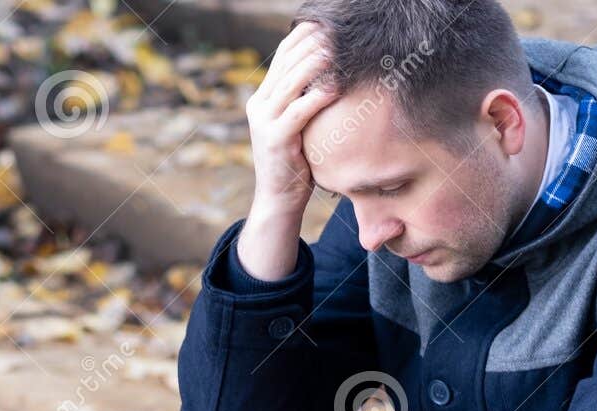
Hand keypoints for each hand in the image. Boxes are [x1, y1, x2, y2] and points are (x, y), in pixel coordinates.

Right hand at [236, 22, 338, 279]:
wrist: (278, 200)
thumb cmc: (296, 163)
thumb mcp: (296, 125)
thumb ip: (303, 100)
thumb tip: (329, 73)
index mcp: (261, 98)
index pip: (281, 57)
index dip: (302, 37)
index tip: (325, 24)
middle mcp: (258, 106)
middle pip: (286, 63)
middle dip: (312, 44)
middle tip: (336, 31)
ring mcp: (264, 122)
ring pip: (291, 83)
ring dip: (316, 64)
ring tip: (337, 50)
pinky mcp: (276, 139)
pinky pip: (299, 110)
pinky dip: (318, 96)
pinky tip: (336, 86)